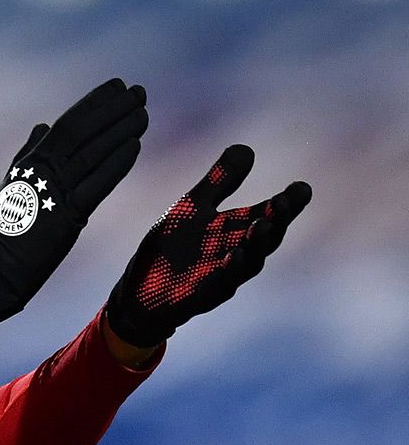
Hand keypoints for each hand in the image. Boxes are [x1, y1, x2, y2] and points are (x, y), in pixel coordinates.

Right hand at [0, 78, 147, 324]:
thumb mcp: (10, 183)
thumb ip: (28, 154)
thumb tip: (42, 126)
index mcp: (31, 162)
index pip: (68, 123)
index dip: (94, 103)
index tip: (117, 87)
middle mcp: (44, 171)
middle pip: (84, 131)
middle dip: (113, 109)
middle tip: (138, 92)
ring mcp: (56, 192)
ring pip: (94, 153)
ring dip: (121, 130)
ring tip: (142, 113)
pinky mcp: (68, 217)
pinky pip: (97, 185)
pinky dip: (116, 165)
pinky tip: (134, 147)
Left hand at [106, 144, 311, 347]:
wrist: (142, 290)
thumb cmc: (173, 248)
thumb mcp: (193, 208)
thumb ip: (220, 182)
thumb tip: (247, 148)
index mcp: (234, 233)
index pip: (267, 216)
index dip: (286, 204)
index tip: (302, 187)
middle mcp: (235, 256)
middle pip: (264, 240)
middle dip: (276, 221)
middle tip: (284, 202)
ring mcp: (219, 278)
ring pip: (247, 264)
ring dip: (256, 245)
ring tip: (263, 224)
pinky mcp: (198, 296)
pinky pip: (217, 285)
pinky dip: (227, 271)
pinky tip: (233, 256)